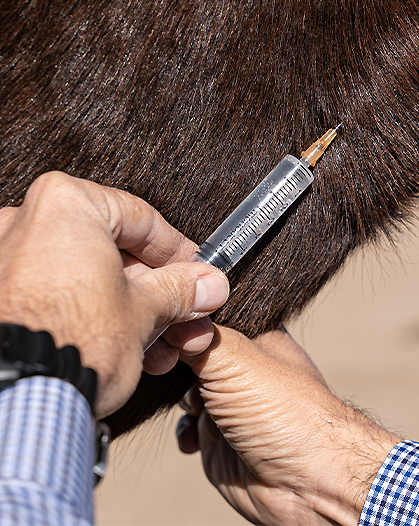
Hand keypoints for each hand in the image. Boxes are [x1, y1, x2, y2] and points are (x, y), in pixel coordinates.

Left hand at [0, 172, 228, 416]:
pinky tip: (126, 347)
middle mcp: (26, 223)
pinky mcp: (0, 299)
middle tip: (185, 314)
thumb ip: (179, 290)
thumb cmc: (70, 345)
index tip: (196, 273)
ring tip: (162, 345)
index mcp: (65, 205)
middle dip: (158, 293)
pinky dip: (95, 317)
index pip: (142, 219)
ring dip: (134, 311)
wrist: (16, 403)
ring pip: (90, 279)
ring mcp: (6, 262)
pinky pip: (61, 297)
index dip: (179, 252)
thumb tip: (206, 284)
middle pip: (115, 253)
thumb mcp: (145, 311)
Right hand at [177, 326, 400, 525]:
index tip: (164, 325)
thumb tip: (165, 323)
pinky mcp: (219, 436)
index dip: (186, 320)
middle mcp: (243, 365)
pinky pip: (188, 425)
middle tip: (169, 368)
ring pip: (185, 388)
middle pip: (192, 351)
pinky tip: (196, 438)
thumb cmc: (284, 410)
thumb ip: (197, 337)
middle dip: (178, 362)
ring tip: (197, 406)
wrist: (302, 481)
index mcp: (255, 334)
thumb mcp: (234, 359)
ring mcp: (230, 400)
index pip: (210, 315)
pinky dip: (186, 430)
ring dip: (181, 398)